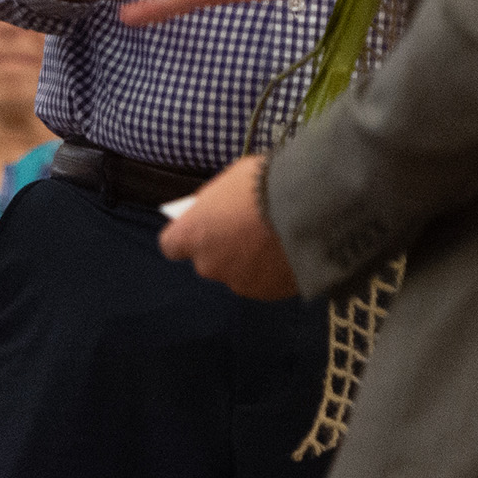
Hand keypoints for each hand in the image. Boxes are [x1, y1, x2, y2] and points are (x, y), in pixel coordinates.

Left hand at [159, 157, 296, 299]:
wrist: (306, 207)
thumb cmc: (261, 185)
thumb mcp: (227, 182)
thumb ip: (213, 205)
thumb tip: (210, 213)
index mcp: (192, 235)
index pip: (171, 245)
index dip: (187, 236)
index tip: (203, 226)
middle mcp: (209, 265)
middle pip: (208, 260)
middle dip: (222, 248)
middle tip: (247, 229)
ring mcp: (239, 283)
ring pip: (238, 273)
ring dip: (249, 262)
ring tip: (274, 241)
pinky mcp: (268, 294)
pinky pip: (265, 282)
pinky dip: (272, 272)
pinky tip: (288, 253)